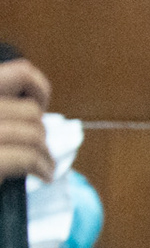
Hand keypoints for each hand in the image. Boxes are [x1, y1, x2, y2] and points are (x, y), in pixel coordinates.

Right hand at [0, 58, 53, 182]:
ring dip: (45, 152)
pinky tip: (42, 175)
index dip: (39, 89)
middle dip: (39, 130)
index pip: (20, 72)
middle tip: (35, 145)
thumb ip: (5, 110)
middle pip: (31, 110)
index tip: (39, 106)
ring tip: (42, 164)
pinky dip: (42, 167)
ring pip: (34, 133)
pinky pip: (28, 157)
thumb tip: (35, 108)